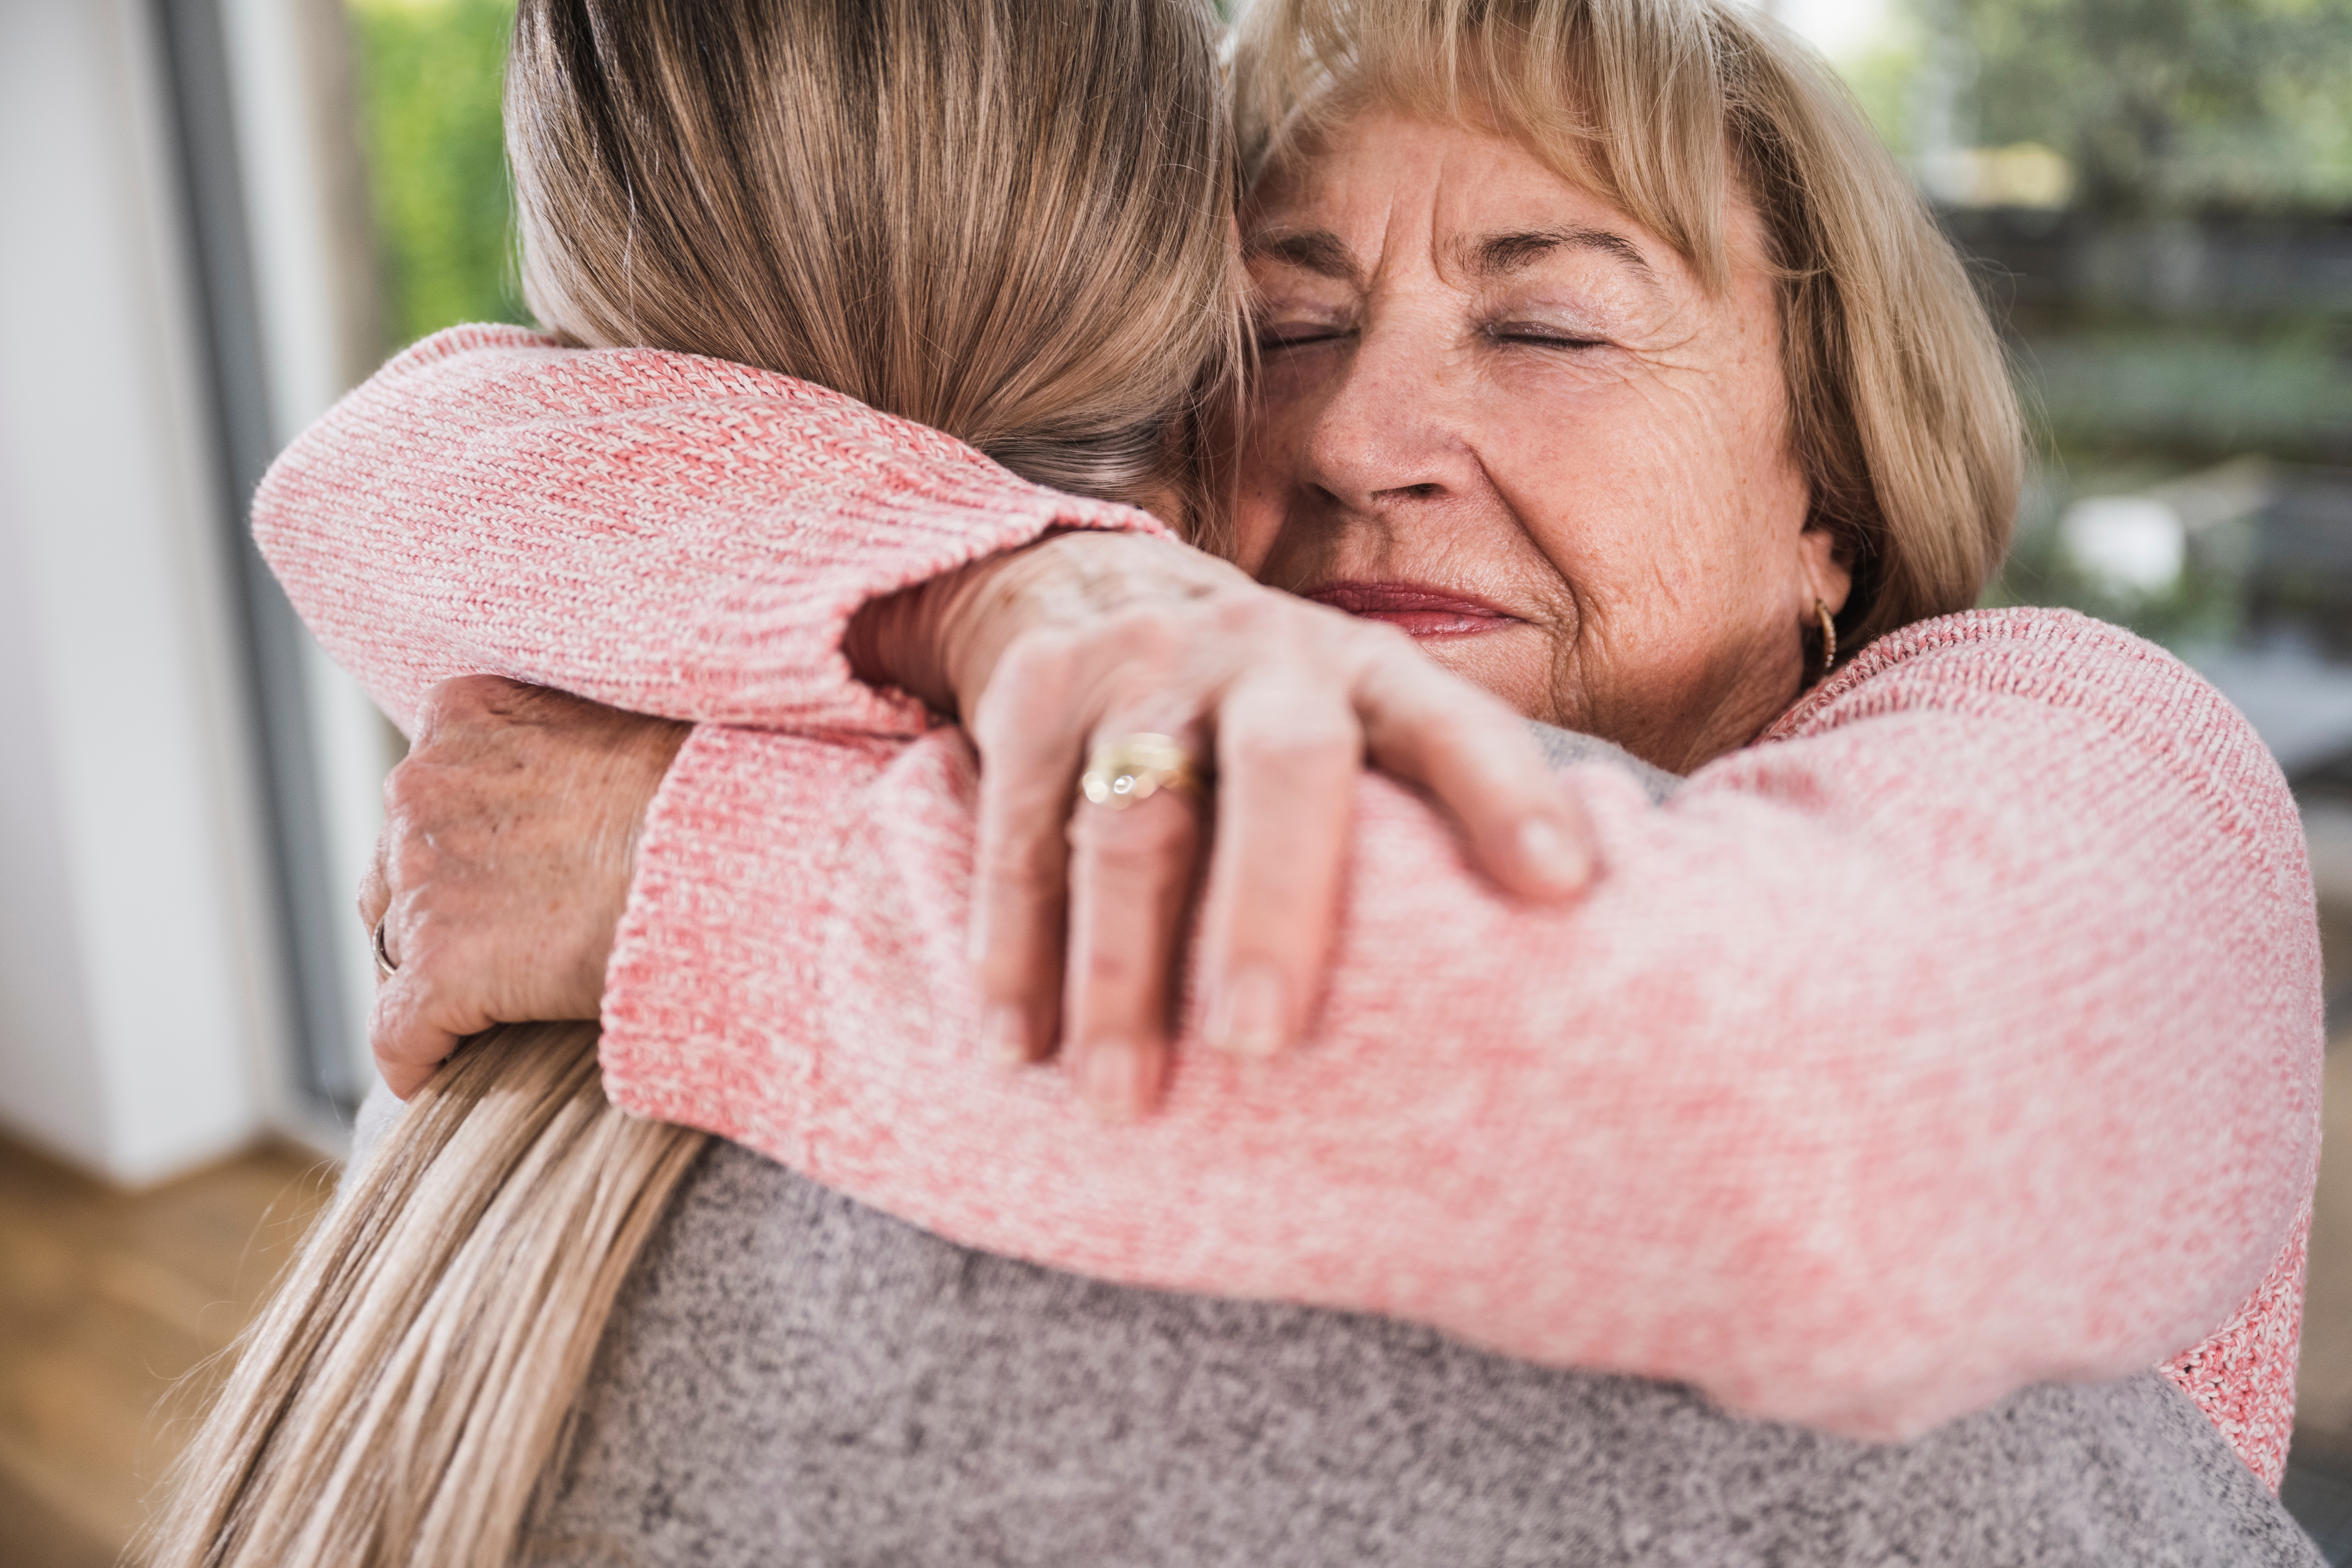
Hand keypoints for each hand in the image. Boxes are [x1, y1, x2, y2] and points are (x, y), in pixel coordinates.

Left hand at [358, 677, 688, 1096]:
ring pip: (390, 946)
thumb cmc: (701, 789)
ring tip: (482, 1010)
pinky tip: (442, 1076)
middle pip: (396, 868)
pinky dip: (417, 1057)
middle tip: (499, 946)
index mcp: (463, 715)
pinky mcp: (438, 970)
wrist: (723, 852)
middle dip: (436, 909)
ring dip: (427, 976)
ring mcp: (421, 881)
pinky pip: (396, 1033)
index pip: (428, 790)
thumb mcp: (615, 722)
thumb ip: (563, 744)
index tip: (500, 879)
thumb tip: (580, 786)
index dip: (462, 844)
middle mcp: (420, 789)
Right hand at [849, 530, 1596, 1119]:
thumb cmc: (1263, 715)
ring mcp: (1142, 667)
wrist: (1088, 583)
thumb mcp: (1352, 727)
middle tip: (1265, 1040)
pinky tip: (1017, 1047)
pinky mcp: (1035, 691)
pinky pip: (1019, 831)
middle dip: (1273, 903)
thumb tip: (1534, 990)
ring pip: (1130, 818)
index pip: (1455, 726)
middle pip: (1282, 766)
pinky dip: (1014, 946)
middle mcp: (1264, 654)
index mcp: (1369, 673)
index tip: (1561, 889)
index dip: (1507, 797)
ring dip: (1121, 967)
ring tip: (1123, 1100)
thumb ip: (1415, 824)